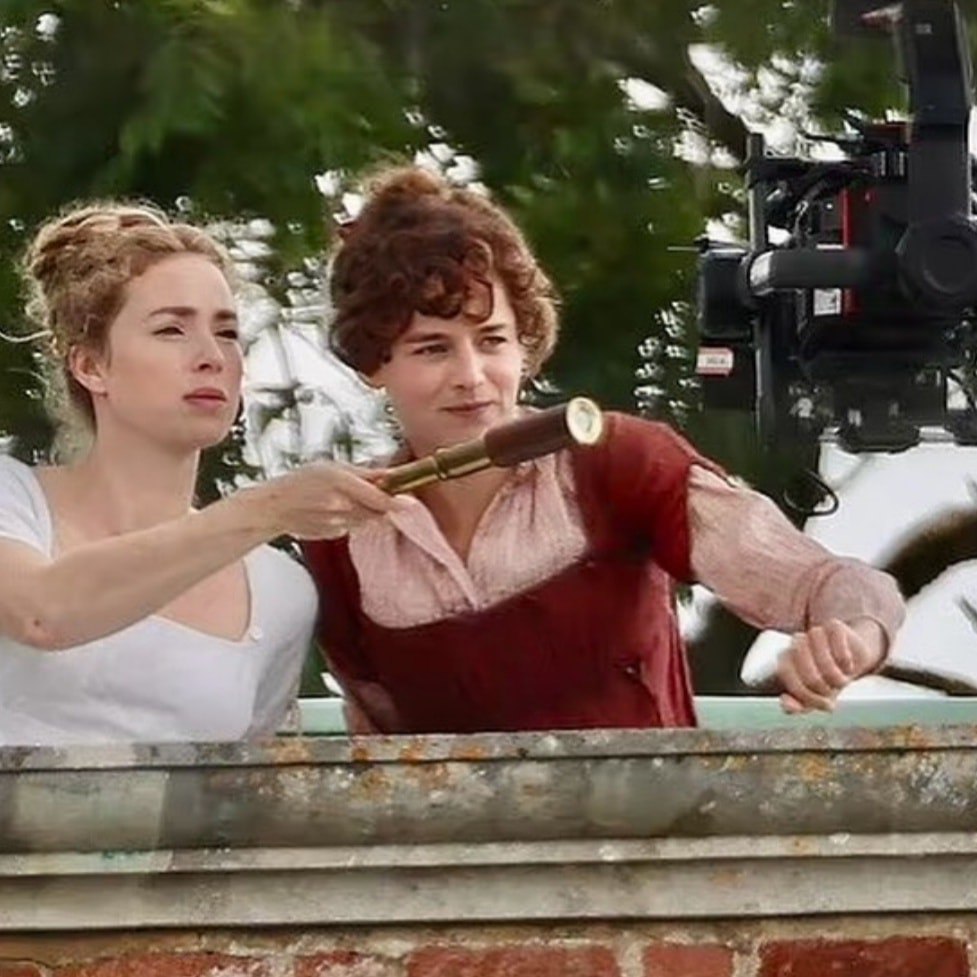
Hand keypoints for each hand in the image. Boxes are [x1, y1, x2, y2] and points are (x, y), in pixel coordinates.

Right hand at [258, 462, 405, 539]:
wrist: (273, 507)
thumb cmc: (301, 481)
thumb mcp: (332, 467)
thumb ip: (364, 473)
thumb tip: (391, 475)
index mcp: (341, 483)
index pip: (379, 497)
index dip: (397, 502)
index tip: (410, 503)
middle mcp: (340, 505)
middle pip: (377, 511)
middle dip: (383, 504)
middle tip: (381, 494)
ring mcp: (337, 523)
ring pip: (366, 520)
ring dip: (366, 511)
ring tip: (347, 499)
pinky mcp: (333, 534)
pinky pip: (353, 527)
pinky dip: (352, 519)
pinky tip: (334, 511)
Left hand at [776, 618, 885, 713]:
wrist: (854, 660)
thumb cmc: (829, 678)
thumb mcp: (815, 697)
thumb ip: (798, 704)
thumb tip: (786, 703)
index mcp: (787, 659)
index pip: (787, 674)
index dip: (804, 693)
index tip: (822, 704)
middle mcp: (797, 643)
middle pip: (804, 667)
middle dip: (821, 686)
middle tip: (832, 692)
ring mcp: (814, 633)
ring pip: (821, 655)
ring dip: (835, 674)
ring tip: (841, 681)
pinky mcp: (833, 626)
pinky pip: (837, 642)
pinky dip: (845, 659)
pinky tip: (848, 666)